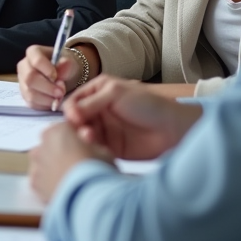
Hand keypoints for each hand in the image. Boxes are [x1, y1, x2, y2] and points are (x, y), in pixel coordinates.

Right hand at [18, 44, 86, 109]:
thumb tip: (62, 65)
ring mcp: (22, 81)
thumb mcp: (70, 62)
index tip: (58, 77)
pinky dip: (44, 104)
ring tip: (59, 97)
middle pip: (29, 78)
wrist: (64, 77)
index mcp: (33, 52)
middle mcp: (24, 66)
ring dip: (47, 98)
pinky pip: (31, 103)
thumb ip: (66, 64)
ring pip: (30, 93)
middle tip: (61, 92)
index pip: (36, 60)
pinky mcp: (24, 95)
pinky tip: (53, 101)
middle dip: (48, 87)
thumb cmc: (65, 67)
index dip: (47, 70)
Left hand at [28, 123, 113, 201]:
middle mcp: (43, 145)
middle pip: (50, 144)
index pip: (64, 128)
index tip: (84, 147)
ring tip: (68, 178)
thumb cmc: (97, 170)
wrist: (87, 196)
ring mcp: (36, 165)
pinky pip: (40, 179)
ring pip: (42, 161)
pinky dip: (47, 182)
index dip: (75, 138)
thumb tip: (85, 137)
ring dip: (51, 165)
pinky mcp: (35, 184)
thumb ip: (90, 142)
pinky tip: (61, 188)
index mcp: (58, 131)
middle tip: (76, 163)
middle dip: (60, 150)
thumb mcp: (103, 151)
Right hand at [62, 75, 202, 159]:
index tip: (75, 118)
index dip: (71, 110)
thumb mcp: (116, 94)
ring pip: (82, 135)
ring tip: (91, 139)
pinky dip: (92, 149)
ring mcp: (103, 129)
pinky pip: (93, 148)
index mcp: (97, 92)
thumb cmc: (147, 104)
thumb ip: (91, 102)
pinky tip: (99, 148)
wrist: (173, 128)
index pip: (73, 101)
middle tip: (84, 131)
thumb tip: (67, 112)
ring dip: (83, 137)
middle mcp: (97, 110)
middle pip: (74, 120)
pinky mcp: (109, 147)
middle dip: (75, 126)